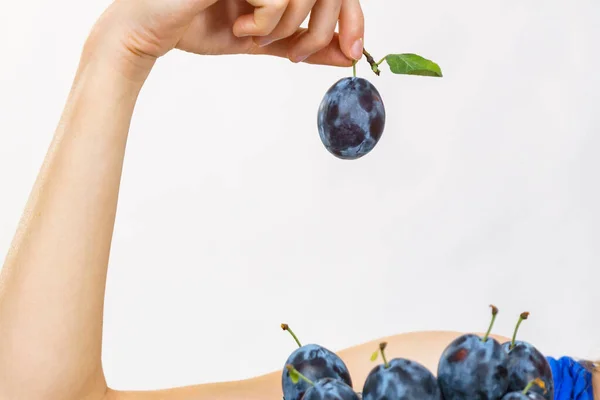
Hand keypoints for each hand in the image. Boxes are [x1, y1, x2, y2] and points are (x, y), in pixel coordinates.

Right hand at [87, 0, 364, 80]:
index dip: (352, 16)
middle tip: (298, 54)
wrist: (151, 29)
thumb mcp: (263, 41)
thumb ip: (302, 44)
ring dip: (283, 28)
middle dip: (322, 30)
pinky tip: (238, 24)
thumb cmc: (199, 26)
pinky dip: (263, 22)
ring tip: (252, 35)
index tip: (352, 50)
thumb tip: (347, 54)